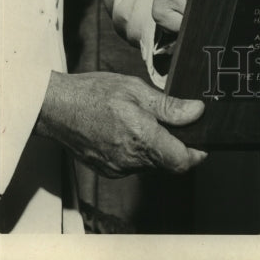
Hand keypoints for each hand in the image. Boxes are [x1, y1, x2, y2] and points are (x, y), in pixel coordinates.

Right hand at [36, 71, 208, 177]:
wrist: (57, 108)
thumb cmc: (94, 93)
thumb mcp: (136, 89)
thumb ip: (169, 106)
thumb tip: (197, 112)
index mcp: (141, 138)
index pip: (181, 162)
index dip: (196, 153)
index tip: (202, 141)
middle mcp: (130, 160)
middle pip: (168, 163)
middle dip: (176, 146)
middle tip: (175, 122)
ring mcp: (117, 168)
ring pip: (151, 164)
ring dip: (157, 148)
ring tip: (147, 121)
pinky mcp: (108, 170)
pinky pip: (134, 165)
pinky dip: (139, 151)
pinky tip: (130, 130)